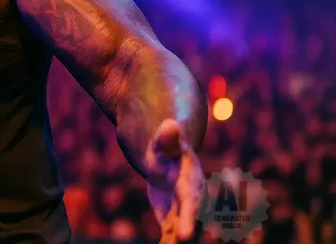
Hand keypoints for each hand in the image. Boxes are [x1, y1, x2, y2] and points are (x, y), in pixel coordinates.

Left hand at [146, 119, 205, 243]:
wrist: (167, 156)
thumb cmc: (167, 145)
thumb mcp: (165, 141)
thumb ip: (168, 137)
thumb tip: (171, 125)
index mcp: (191, 182)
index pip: (191, 202)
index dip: (188, 218)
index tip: (184, 235)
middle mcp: (191, 199)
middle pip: (188, 219)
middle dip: (184, 232)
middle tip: (177, 242)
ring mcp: (181, 209)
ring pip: (177, 228)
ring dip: (172, 239)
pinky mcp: (170, 215)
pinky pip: (168, 232)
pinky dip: (165, 241)